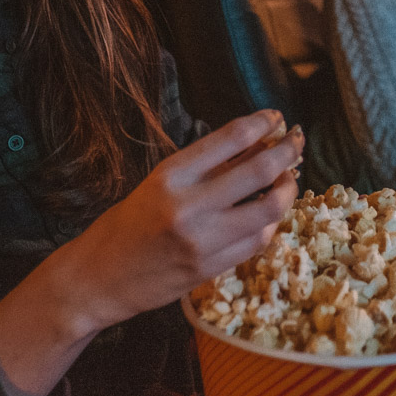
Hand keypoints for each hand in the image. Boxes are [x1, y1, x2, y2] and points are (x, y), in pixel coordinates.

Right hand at [41, 111, 302, 337]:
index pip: (231, 137)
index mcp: (171, 175)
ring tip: (287, 180)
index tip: (276, 117)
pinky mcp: (211, 269)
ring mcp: (203, 240)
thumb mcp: (159, 183)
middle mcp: (189, 205)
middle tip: (296, 143)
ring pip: (269, 209)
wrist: (98, 278)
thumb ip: (206, 166)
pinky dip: (270, 223)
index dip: (263, 123)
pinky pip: (257, 241)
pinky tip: (268, 214)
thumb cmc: (127, 224)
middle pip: (260, 169)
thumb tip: (256, 143)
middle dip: (288, 151)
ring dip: (287, 190)